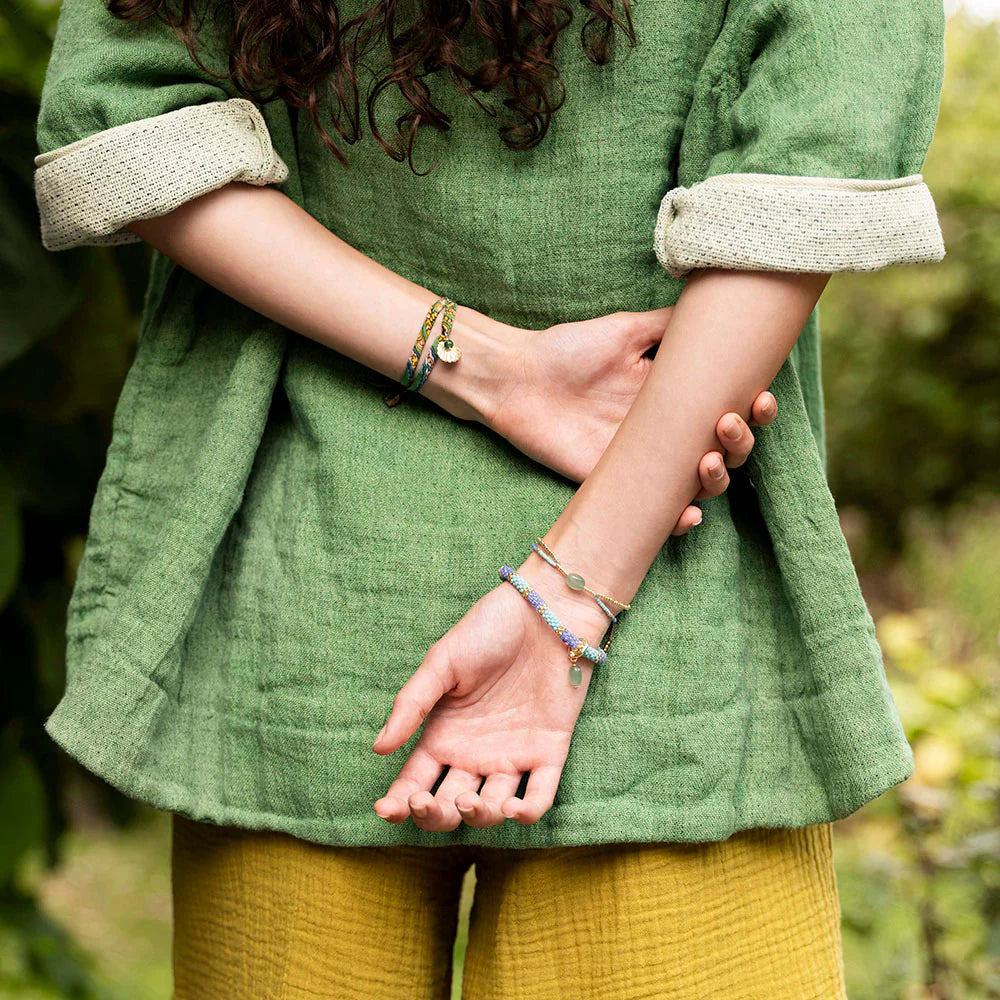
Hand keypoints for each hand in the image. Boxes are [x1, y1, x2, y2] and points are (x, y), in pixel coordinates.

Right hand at [371, 557, 611, 829]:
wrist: (544, 612)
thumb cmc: (488, 630)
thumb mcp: (441, 662)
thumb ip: (412, 704)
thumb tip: (380, 748)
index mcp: (443, 735)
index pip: (414, 782)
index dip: (398, 803)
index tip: (386, 810)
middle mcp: (474, 754)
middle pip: (448, 806)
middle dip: (434, 815)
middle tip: (426, 802)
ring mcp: (512, 757)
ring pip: (491, 810)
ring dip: (477, 816)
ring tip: (469, 800)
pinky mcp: (548, 753)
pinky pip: (539, 796)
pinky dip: (527, 812)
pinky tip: (512, 808)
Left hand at [476, 309, 776, 534]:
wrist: (515, 378)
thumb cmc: (567, 350)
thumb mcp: (624, 330)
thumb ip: (668, 325)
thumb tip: (717, 304)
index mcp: (674, 398)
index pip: (729, 408)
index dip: (756, 410)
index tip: (762, 398)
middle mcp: (665, 433)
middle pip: (725, 450)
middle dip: (741, 443)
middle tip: (726, 423)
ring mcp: (641, 463)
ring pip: (697, 485)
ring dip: (716, 480)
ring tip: (706, 462)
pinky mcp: (612, 485)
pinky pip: (653, 513)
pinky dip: (677, 520)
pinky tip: (689, 514)